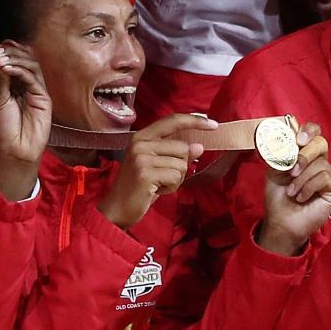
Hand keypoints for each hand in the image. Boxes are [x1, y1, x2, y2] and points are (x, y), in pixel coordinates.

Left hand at [0, 44, 52, 197]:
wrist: (12, 151)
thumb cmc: (2, 128)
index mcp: (13, 83)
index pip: (12, 59)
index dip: (3, 50)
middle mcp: (26, 84)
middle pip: (24, 58)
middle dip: (8, 51)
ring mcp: (36, 90)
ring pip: (31, 64)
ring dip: (14, 58)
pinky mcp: (44, 98)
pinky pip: (34, 78)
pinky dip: (20, 70)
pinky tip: (7, 68)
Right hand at [100, 113, 209, 228]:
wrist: (116, 208)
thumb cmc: (139, 187)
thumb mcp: (156, 165)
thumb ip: (175, 153)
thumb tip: (199, 147)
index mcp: (142, 136)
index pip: (173, 121)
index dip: (195, 121)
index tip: (213, 125)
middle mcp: (140, 143)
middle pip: (183, 147)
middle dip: (181, 166)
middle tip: (164, 178)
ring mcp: (142, 157)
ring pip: (181, 164)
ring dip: (176, 179)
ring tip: (158, 184)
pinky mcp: (146, 173)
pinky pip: (176, 177)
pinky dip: (172, 187)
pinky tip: (157, 190)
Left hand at [257, 127, 330, 254]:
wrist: (281, 220)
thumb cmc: (278, 196)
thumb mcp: (274, 169)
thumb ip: (280, 152)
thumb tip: (286, 140)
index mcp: (305, 154)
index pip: (314, 132)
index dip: (309, 130)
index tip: (298, 139)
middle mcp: (319, 162)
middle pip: (320, 144)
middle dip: (304, 156)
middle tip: (291, 171)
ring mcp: (328, 175)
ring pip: (321, 164)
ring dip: (302, 178)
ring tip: (292, 191)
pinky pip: (325, 177)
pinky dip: (309, 187)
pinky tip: (301, 197)